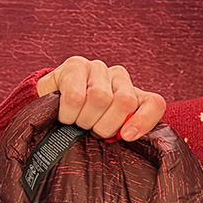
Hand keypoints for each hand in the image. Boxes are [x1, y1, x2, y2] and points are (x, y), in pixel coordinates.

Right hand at [35, 57, 165, 141]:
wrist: (48, 110)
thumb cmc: (83, 125)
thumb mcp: (107, 134)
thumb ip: (123, 134)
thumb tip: (127, 135)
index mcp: (134, 95)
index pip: (154, 103)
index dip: (143, 121)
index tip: (126, 136)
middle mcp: (119, 76)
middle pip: (124, 101)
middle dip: (105, 125)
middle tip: (91, 130)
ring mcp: (98, 68)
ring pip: (100, 97)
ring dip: (84, 119)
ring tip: (77, 122)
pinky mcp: (75, 65)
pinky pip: (75, 96)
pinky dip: (68, 114)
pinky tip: (64, 115)